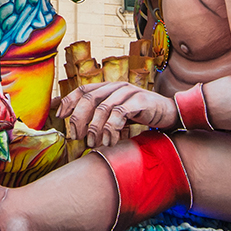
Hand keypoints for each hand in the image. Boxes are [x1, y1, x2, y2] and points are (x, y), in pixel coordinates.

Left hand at [57, 81, 176, 148]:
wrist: (170, 112)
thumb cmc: (140, 115)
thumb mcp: (118, 114)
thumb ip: (102, 116)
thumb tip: (79, 130)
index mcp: (109, 87)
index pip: (83, 89)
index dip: (69, 101)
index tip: (60, 116)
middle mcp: (117, 86)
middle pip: (90, 98)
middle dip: (79, 118)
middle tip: (77, 137)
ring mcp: (129, 92)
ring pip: (103, 107)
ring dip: (95, 128)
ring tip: (93, 143)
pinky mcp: (140, 101)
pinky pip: (120, 113)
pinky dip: (112, 129)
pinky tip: (110, 141)